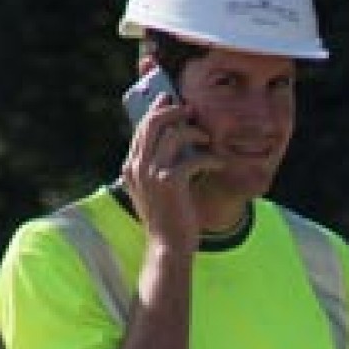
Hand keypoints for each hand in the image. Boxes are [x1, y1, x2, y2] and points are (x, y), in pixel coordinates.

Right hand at [120, 96, 214, 251]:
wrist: (168, 247)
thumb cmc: (167, 220)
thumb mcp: (155, 191)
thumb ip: (156, 168)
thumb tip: (174, 142)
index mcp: (130, 167)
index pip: (141, 129)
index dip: (157, 110)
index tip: (171, 101)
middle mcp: (137, 167)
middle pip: (153, 123)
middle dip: (173, 110)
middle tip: (191, 109)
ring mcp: (151, 174)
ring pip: (172, 134)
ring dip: (194, 132)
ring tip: (207, 138)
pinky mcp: (170, 182)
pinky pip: (193, 158)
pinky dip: (209, 158)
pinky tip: (218, 163)